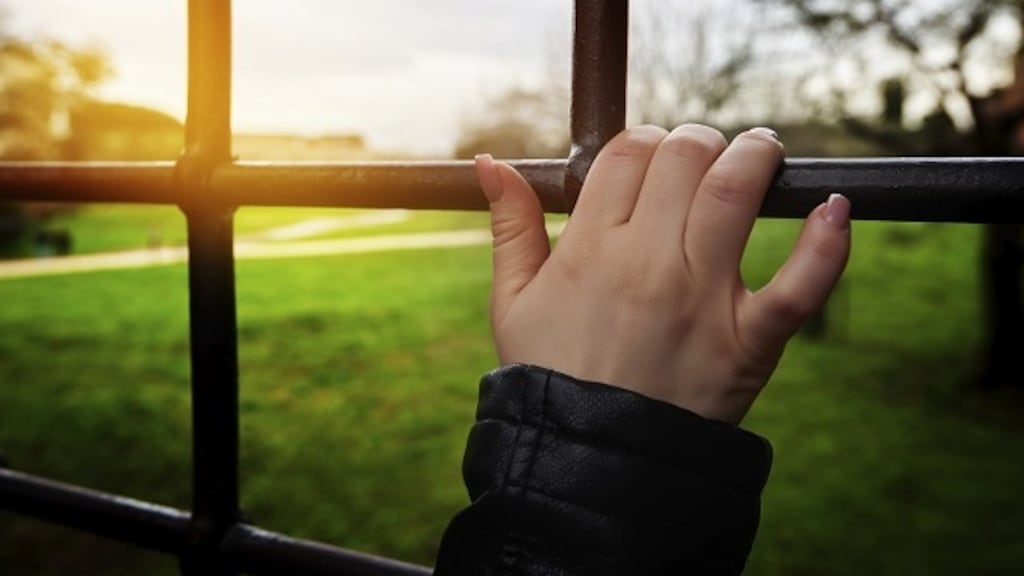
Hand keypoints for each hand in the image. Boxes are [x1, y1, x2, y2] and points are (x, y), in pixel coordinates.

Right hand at [475, 124, 850, 423]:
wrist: (590, 464)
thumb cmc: (549, 376)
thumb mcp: (511, 301)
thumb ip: (508, 225)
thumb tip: (489, 162)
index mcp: (589, 249)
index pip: (628, 153)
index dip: (644, 140)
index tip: (651, 157)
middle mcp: (648, 263)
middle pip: (686, 158)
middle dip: (698, 142)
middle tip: (704, 156)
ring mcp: (703, 300)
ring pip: (739, 194)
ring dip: (757, 156)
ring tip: (761, 153)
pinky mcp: (749, 343)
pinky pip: (802, 285)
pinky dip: (829, 244)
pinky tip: (836, 208)